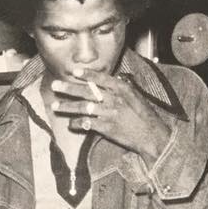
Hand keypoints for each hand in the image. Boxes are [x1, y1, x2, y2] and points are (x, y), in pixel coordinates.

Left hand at [50, 69, 169, 159]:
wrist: (152, 136)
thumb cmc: (145, 116)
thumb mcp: (137, 97)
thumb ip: (123, 88)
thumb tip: (114, 79)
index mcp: (122, 89)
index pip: (100, 78)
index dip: (86, 74)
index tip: (74, 71)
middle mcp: (114, 99)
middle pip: (87, 92)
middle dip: (68, 88)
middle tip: (55, 86)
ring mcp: (109, 114)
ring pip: (83, 108)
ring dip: (67, 107)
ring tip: (55, 106)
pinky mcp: (107, 128)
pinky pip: (87, 124)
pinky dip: (77, 124)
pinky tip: (70, 124)